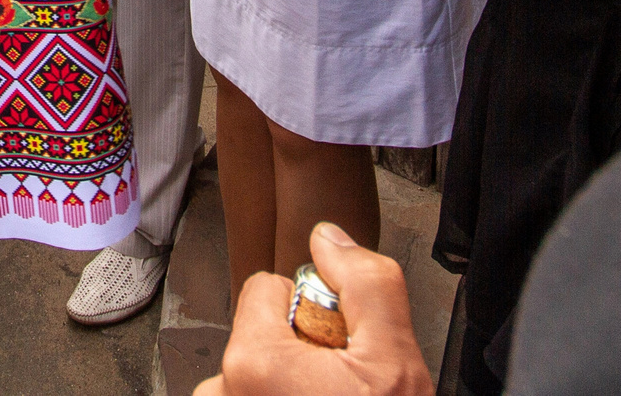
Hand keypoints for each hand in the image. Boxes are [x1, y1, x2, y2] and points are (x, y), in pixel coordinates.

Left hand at [200, 223, 431, 395]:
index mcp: (253, 363)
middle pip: (256, 336)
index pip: (265, 290)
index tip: (334, 349)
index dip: (310, 312)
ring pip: (250, 379)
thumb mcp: (396, 358)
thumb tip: (330, 240)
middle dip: (294, 357)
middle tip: (334, 390)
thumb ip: (367, 284)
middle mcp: (223, 394)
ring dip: (281, 393)